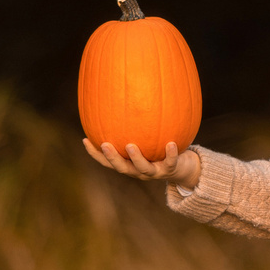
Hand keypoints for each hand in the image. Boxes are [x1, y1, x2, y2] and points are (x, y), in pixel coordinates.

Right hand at [83, 138, 201, 188]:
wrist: (185, 167)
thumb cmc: (160, 149)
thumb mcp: (147, 139)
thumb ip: (134, 127)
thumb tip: (120, 97)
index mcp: (130, 164)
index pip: (108, 162)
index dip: (96, 154)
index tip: (84, 140)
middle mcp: (139, 171)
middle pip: (122, 168)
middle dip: (112, 157)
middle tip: (104, 145)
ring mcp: (155, 172)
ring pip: (143, 168)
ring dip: (136, 158)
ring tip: (130, 145)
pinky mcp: (171, 169)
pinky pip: (170, 162)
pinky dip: (170, 153)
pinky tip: (171, 142)